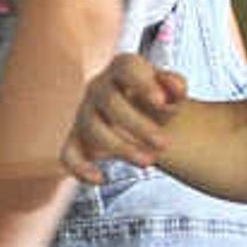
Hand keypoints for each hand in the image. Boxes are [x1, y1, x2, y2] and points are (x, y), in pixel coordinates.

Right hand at [65, 54, 187, 183]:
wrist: (143, 118)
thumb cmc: (157, 101)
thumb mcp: (171, 90)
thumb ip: (175, 86)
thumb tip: (177, 89)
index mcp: (122, 69)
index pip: (127, 67)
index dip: (143, 83)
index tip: (161, 102)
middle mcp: (99, 88)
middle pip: (110, 102)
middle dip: (139, 126)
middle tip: (164, 144)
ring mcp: (85, 113)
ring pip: (94, 130)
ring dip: (121, 148)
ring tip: (149, 162)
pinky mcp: (77, 139)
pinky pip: (69, 154)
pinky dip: (80, 168)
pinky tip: (100, 179)